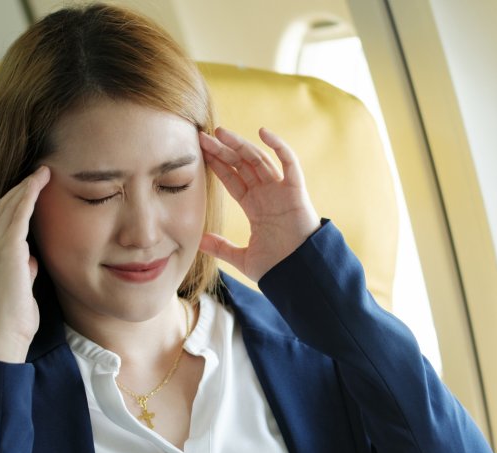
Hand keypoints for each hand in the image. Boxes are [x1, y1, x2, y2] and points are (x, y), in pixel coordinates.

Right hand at [0, 165, 49, 362]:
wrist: (4, 333)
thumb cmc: (15, 318)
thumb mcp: (21, 288)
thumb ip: (24, 270)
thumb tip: (31, 260)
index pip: (0, 221)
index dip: (15, 202)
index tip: (31, 189)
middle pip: (2, 208)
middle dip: (21, 188)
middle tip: (40, 173)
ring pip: (9, 207)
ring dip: (26, 187)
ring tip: (43, 174)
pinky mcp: (5, 251)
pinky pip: (17, 216)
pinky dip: (27, 197)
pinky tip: (38, 185)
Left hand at [199, 126, 319, 281]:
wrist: (298, 274)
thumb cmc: (276, 268)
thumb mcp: (242, 257)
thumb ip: (221, 247)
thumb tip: (198, 241)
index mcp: (255, 207)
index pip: (233, 179)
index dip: (217, 164)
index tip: (201, 151)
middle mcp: (267, 194)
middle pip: (242, 165)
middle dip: (223, 150)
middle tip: (204, 136)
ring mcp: (281, 190)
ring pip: (259, 159)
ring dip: (241, 144)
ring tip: (221, 133)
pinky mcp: (296, 190)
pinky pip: (289, 162)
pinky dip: (278, 146)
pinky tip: (263, 133)